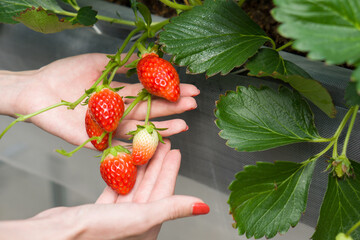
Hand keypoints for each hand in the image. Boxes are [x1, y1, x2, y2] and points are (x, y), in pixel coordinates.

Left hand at [0, 53, 198, 146]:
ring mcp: (111, 126)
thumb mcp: (100, 62)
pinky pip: (120, 145)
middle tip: (193, 105)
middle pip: (150, 110)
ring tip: (184, 125)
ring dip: (162, 128)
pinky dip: (138, 147)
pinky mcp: (97, 140)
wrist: (38, 89)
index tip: (190, 89)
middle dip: (173, 108)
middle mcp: (120, 111)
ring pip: (140, 128)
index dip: (170, 91)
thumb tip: (150, 57)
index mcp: (121, 93)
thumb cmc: (66, 74)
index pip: (151, 93)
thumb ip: (123, 63)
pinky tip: (156, 145)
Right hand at [0, 140, 209, 239]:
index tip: (175, 151)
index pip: (164, 192)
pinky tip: (122, 162)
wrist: (55, 237)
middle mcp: (134, 224)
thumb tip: (203, 206)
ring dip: (139, 166)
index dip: (170, 170)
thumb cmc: (97, 232)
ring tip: (144, 147)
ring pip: (132, 186)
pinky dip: (118, 175)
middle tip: (162, 142)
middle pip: (150, 186)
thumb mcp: (141, 216)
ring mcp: (116, 219)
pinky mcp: (99, 213)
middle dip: (156, 163)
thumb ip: (172, 208)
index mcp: (148, 227)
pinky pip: (114, 189)